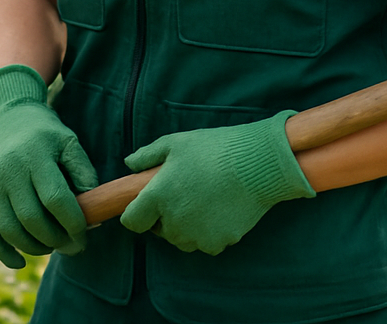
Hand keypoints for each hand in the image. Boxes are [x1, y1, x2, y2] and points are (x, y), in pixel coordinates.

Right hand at [0, 64, 98, 267]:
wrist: (0, 113)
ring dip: (33, 248)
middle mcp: (8, 169)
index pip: (56, 200)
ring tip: (49, 246)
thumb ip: (84, 173)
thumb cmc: (42, 132)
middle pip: (32, 220)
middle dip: (56, 240)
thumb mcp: (68, 141)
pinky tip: (19, 261)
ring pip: (9, 231)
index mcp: (35, 154)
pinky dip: (2, 253)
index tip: (83, 236)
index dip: (73, 224)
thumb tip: (94, 212)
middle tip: (69, 246)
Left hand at [119, 110, 314, 254]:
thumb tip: (130, 164)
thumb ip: (147, 155)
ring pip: (183, 239)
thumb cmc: (213, 149)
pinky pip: (207, 243)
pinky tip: (221, 209)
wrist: (256, 164)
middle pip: (160, 231)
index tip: (147, 204)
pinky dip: (210, 232)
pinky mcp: (219, 243)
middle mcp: (173, 222)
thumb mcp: (175, 143)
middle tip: (184, 194)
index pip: (132, 222)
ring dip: (187, 227)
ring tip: (204, 200)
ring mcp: (196, 236)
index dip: (137, 213)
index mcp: (157, 198)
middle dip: (166, 217)